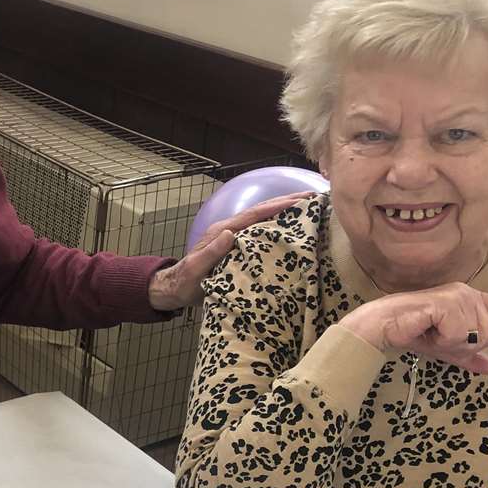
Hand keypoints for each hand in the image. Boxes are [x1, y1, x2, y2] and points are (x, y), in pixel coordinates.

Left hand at [149, 192, 314, 310]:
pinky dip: (276, 228)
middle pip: (261, 212)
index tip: (300, 200)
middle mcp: (229, 231)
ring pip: (262, 221)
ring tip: (308, 210)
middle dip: (286, 203)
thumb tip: (230, 234)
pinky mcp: (236, 248)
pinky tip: (290, 231)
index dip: (277, 206)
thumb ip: (210, 253)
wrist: (174, 289)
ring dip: (283, 213)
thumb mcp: (195, 270)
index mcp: (222, 232)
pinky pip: (259, 234)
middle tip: (313, 199)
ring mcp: (233, 238)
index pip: (253, 215)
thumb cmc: (184, 282)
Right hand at [339, 283, 487, 373]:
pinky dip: (442, 342)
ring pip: (476, 338)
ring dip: (452, 345)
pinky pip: (459, 336)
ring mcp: (459, 297)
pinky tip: (426, 331)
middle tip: (439, 340)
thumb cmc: (413, 333)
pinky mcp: (447, 304)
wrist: (383, 327)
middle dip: (465, 348)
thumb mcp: (449, 349)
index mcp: (471, 299)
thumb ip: (473, 357)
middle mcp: (468, 293)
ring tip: (431, 334)